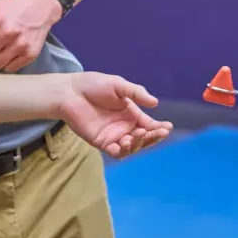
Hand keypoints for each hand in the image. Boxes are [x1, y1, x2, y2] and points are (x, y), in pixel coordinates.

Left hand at [56, 72, 173, 158]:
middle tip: (155, 132)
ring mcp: (113, 136)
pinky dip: (121, 151)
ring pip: (131, 147)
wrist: (70, 91)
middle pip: (144, 138)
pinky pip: (115, 152)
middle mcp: (125, 127)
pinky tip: (122, 143)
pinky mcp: (101, 143)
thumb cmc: (93, 85)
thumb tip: (155, 103)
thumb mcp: (118, 85)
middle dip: (152, 137)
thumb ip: (136, 93)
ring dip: (137, 144)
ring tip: (135, 135)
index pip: (149, 125)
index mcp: (131, 114)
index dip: (159, 128)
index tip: (166, 127)